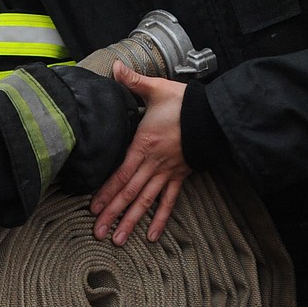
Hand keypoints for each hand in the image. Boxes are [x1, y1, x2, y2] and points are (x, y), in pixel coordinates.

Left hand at [90, 61, 191, 244]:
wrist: (214, 115)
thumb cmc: (185, 102)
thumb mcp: (157, 89)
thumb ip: (133, 81)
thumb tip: (115, 67)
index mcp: (144, 144)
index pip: (121, 173)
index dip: (107, 192)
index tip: (93, 208)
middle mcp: (154, 163)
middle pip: (130, 192)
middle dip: (113, 213)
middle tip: (97, 232)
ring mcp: (168, 172)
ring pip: (146, 201)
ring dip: (131, 221)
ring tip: (118, 239)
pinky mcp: (180, 176)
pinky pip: (169, 201)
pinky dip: (160, 219)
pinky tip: (153, 236)